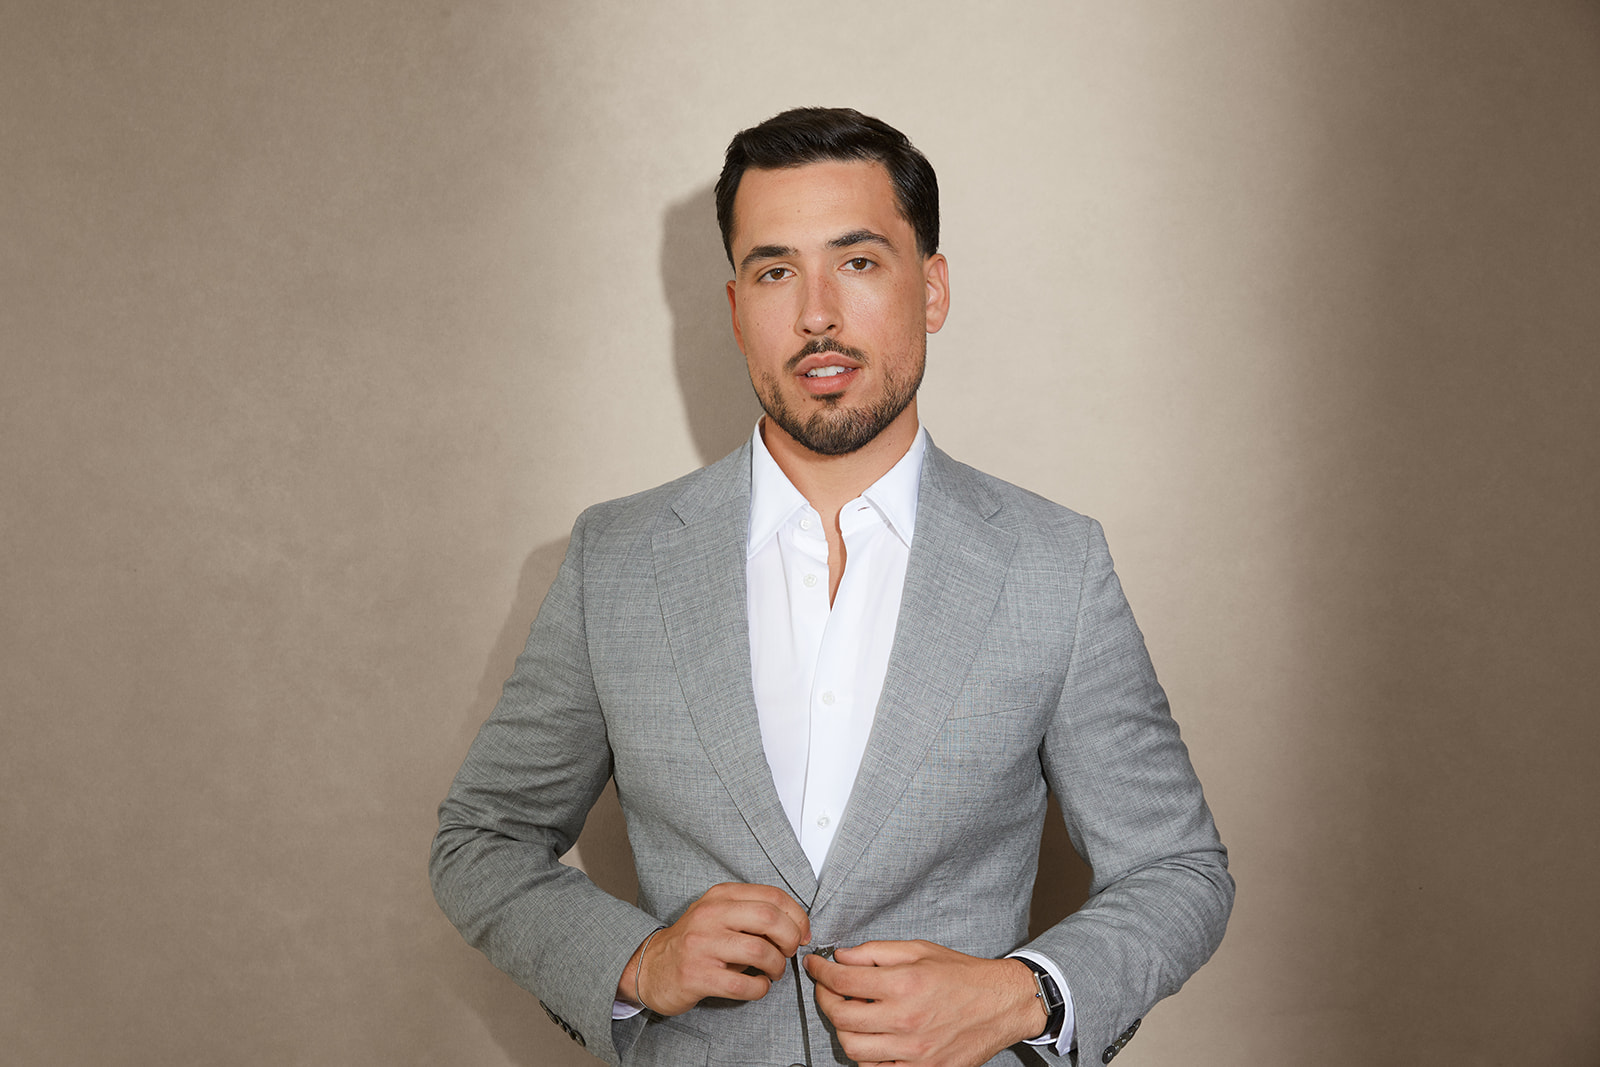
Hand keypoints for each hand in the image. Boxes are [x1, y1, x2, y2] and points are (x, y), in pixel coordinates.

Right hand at [617, 882, 810, 1016]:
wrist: (650, 967)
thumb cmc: (693, 942)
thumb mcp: (718, 915)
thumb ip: (750, 914)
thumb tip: (795, 926)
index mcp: (720, 896)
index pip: (772, 895)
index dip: (797, 915)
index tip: (803, 932)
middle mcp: (710, 915)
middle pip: (770, 918)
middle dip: (791, 938)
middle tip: (790, 951)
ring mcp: (702, 945)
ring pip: (760, 951)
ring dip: (777, 966)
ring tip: (774, 971)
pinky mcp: (697, 975)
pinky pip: (744, 984)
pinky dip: (760, 988)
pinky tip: (757, 985)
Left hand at [804, 940, 1046, 1066]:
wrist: (1000, 1004)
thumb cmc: (962, 975)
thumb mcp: (919, 950)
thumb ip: (876, 952)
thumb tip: (842, 957)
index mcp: (904, 984)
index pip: (843, 981)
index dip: (820, 972)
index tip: (815, 966)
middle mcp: (906, 1019)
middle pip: (841, 1017)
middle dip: (825, 999)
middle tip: (827, 989)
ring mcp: (913, 1050)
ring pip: (853, 1048)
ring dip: (843, 1029)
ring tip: (851, 1012)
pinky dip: (865, 1053)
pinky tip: (871, 1035)